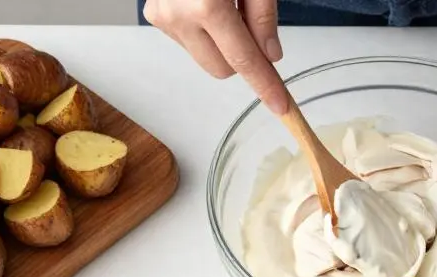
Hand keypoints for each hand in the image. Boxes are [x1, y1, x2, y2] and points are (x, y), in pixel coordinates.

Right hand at [144, 0, 290, 113]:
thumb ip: (264, 16)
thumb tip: (270, 55)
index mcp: (207, 5)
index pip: (244, 60)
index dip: (265, 85)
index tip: (281, 106)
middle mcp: (178, 15)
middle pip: (222, 69)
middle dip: (242, 57)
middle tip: (249, 19)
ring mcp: (162, 17)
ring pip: (205, 57)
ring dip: (221, 42)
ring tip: (224, 3)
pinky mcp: (155, 16)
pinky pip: (189, 42)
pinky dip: (204, 31)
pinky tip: (205, 3)